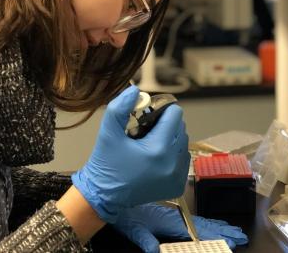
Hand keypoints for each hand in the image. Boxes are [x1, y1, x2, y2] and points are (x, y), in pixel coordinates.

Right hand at [72, 86, 189, 222]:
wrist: (104, 196)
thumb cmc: (106, 164)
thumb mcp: (108, 133)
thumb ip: (119, 108)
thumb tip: (135, 90)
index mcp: (159, 149)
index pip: (175, 115)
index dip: (161, 110)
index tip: (147, 115)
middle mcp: (173, 164)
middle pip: (181, 128)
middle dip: (165, 125)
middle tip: (145, 130)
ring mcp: (177, 177)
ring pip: (183, 144)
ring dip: (170, 139)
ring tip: (149, 145)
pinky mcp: (177, 186)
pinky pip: (182, 160)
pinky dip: (172, 156)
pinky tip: (155, 159)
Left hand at [113, 203, 248, 252]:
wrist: (115, 197)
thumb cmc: (124, 214)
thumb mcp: (134, 230)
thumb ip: (146, 240)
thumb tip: (155, 252)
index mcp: (171, 221)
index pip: (198, 231)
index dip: (215, 236)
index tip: (230, 241)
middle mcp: (176, 217)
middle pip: (204, 225)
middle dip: (223, 231)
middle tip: (240, 236)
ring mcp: (175, 215)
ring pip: (201, 221)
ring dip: (217, 226)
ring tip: (233, 230)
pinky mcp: (171, 214)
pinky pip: (193, 219)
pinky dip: (206, 222)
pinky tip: (211, 224)